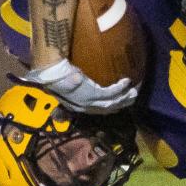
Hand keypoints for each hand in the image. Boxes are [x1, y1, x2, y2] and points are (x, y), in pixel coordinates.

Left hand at [23, 58, 137, 113]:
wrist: (52, 74)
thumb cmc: (57, 77)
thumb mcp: (64, 84)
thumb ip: (73, 84)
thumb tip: (78, 78)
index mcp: (78, 106)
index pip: (97, 110)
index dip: (110, 108)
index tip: (120, 105)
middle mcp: (85, 106)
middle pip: (108, 108)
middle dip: (121, 104)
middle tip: (133, 98)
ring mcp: (90, 101)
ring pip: (112, 102)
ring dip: (124, 98)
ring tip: (134, 92)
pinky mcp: (93, 93)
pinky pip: (111, 93)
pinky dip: (120, 88)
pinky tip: (126, 81)